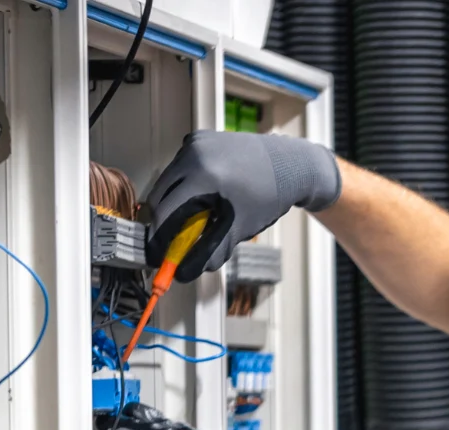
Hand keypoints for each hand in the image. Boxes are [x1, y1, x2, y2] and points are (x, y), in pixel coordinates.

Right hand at [145, 130, 340, 282]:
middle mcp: (193, 154)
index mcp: (204, 176)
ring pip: (168, 180)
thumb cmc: (270, 196)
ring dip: (175, 201)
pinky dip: (185, 183)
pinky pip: (180, 166)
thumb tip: (187, 271)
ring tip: (197, 216)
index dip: (159, 235)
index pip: (165, 210)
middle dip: (165, 220)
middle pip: (160, 194)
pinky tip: (205, 194)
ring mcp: (195, 143)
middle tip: (174, 240)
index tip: (159, 251)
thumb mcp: (240, 227)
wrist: (289, 164)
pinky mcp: (199, 137)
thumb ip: (212, 251)